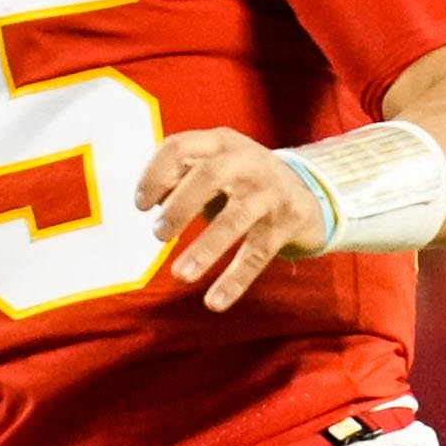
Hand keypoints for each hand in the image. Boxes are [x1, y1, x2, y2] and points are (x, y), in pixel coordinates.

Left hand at [138, 128, 329, 311]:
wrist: (304, 193)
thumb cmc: (240, 183)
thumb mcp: (213, 169)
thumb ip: (179, 179)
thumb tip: (148, 202)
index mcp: (220, 142)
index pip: (180, 147)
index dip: (155, 174)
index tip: (141, 206)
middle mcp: (248, 160)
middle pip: (209, 175)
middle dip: (180, 206)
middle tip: (158, 235)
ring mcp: (270, 191)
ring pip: (236, 218)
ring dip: (205, 247)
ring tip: (180, 275)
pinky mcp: (288, 221)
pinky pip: (258, 254)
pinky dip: (235, 280)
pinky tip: (214, 302)